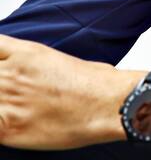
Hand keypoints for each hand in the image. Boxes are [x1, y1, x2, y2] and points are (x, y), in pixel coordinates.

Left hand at [0, 34, 146, 149]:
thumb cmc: (96, 83)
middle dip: (0, 85)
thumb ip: (28, 64)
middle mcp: (11, 74)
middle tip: (12, 93)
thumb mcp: (57, 59)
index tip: (3, 68)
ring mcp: (7, 100)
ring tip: (16, 106)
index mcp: (25, 53)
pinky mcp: (7, 127)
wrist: (110, 104)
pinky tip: (8, 123)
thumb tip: (20, 72)